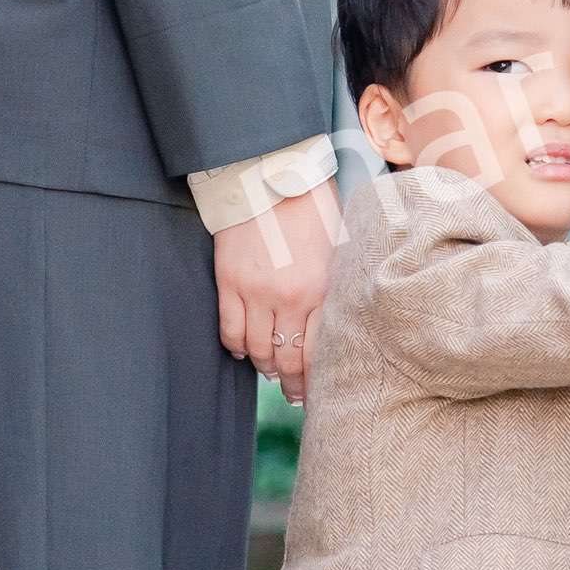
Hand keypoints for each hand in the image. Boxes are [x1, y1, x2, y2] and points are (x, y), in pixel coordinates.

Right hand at [214, 181, 339, 406]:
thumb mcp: (338, 249)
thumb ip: (337, 288)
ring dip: (264, 366)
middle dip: (291, 384)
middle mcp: (290, 297)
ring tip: (270, 371)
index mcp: (322, 290)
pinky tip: (243, 350)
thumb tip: (340, 327)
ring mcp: (256, 291)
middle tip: (293, 395)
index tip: (317, 395)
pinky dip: (236, 347)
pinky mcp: (229, 282)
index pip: (320, 353)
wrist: (272, 175)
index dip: (317, 381)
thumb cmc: (313, 209)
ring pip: (258, 350)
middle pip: (288, 359)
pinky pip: (230, 330)